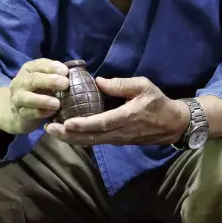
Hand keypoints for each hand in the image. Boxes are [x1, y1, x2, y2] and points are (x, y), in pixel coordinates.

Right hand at [5, 58, 69, 134]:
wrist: (22, 111)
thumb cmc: (40, 91)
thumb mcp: (47, 80)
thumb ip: (58, 75)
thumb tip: (74, 73)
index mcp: (29, 69)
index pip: (39, 65)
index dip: (52, 67)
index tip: (65, 71)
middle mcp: (20, 81)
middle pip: (33, 79)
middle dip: (49, 81)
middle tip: (65, 83)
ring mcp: (17, 97)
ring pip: (26, 97)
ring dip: (42, 100)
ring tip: (57, 103)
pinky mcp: (19, 112)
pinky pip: (28, 112)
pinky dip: (40, 112)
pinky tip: (51, 112)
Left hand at [45, 76, 188, 145]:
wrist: (173, 124)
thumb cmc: (157, 102)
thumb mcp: (143, 86)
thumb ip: (121, 84)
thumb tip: (98, 81)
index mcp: (127, 117)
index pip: (102, 123)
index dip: (83, 125)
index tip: (66, 123)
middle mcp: (120, 132)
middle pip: (91, 137)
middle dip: (68, 135)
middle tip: (49, 128)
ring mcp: (118, 139)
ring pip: (91, 141)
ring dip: (71, 138)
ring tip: (51, 130)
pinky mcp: (116, 141)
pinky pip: (96, 141)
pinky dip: (79, 138)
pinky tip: (66, 133)